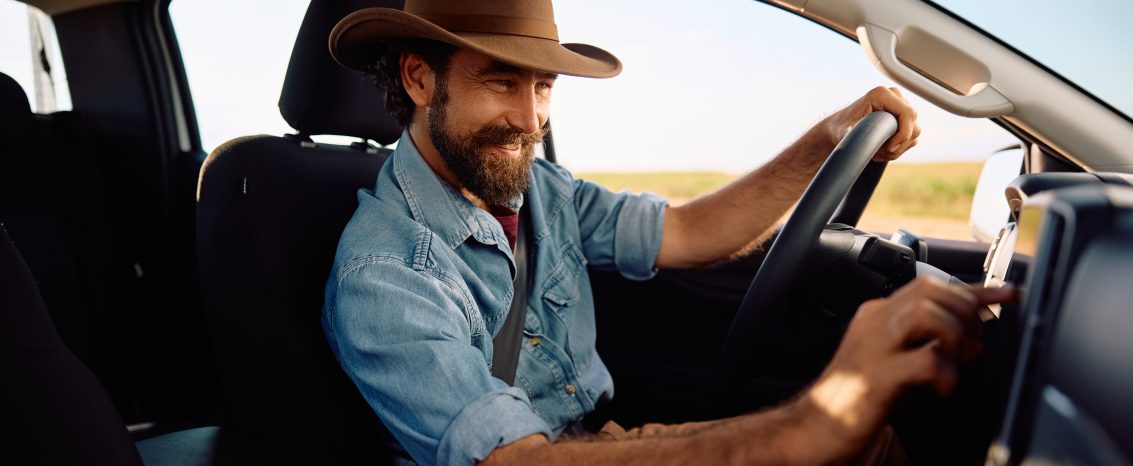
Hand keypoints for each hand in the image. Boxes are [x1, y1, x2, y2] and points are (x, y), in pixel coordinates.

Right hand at [793, 278, 1015, 462]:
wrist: (814, 427)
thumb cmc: (855, 398)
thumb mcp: (900, 365)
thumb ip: (934, 348)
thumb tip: (975, 344)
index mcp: (878, 316)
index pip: (931, 287)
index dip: (975, 289)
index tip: (1007, 294)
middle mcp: (874, 323)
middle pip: (930, 290)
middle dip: (964, 311)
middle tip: (973, 342)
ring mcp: (873, 347)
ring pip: (926, 313)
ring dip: (955, 334)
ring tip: (956, 359)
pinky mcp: (877, 377)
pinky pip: (925, 361)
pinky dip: (947, 373)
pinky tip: (944, 388)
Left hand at [823, 86, 921, 160]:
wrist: (837, 129)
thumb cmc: (839, 130)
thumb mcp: (844, 134)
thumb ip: (856, 138)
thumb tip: (864, 145)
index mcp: (881, 94)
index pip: (908, 114)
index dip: (903, 135)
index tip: (888, 149)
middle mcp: (894, 96)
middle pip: (913, 125)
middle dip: (898, 145)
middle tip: (878, 154)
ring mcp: (900, 105)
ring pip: (914, 133)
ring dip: (897, 148)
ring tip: (876, 153)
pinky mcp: (902, 117)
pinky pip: (911, 137)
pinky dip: (898, 148)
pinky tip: (881, 151)